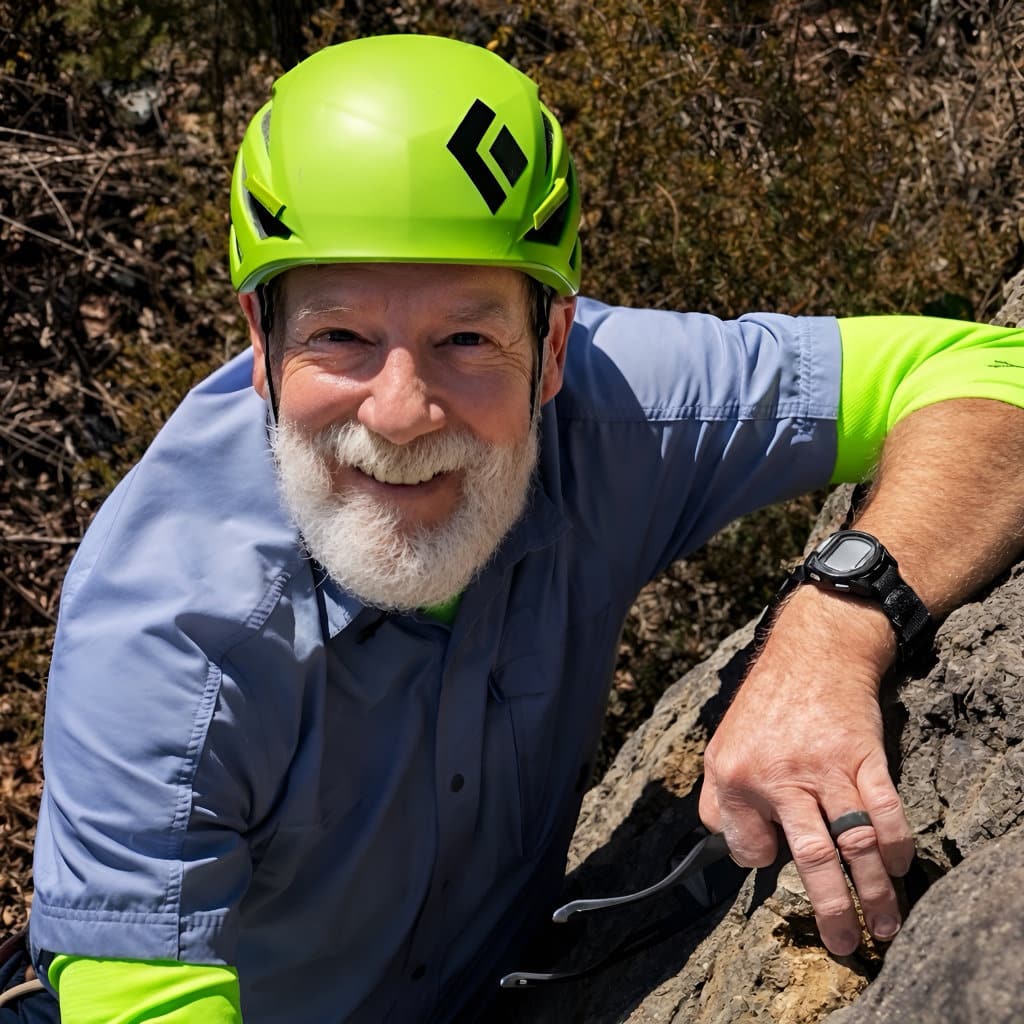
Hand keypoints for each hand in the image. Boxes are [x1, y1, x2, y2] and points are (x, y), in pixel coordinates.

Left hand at [698, 586, 914, 954]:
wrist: (811, 654)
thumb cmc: (764, 708)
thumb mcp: (720, 747)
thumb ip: (720, 803)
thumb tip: (736, 852)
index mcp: (738, 776)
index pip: (748, 847)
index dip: (762, 859)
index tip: (777, 857)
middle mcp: (781, 775)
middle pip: (812, 856)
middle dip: (831, 908)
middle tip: (845, 945)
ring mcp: (826, 766)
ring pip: (855, 841)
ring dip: (874, 889)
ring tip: (884, 925)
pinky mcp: (864, 756)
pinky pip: (885, 808)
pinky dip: (896, 843)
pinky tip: (900, 867)